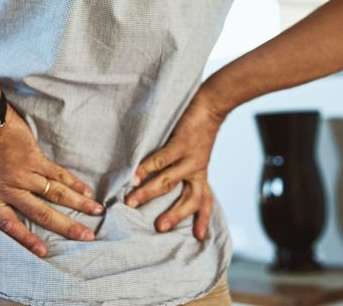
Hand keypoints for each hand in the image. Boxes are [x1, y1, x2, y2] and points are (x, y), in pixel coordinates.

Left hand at [0, 104, 105, 257]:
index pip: (9, 223)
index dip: (26, 238)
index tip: (43, 251)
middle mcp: (10, 188)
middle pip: (41, 213)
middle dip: (65, 226)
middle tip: (85, 236)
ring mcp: (25, 173)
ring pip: (56, 194)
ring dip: (78, 205)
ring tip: (96, 213)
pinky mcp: (35, 157)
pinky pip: (57, 174)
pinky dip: (73, 182)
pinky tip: (86, 190)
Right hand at [125, 91, 228, 240]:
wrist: (211, 104)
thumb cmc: (199, 128)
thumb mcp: (198, 153)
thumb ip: (185, 167)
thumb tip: (161, 179)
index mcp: (201, 173)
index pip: (205, 201)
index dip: (203, 219)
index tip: (201, 238)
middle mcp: (197, 169)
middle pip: (189, 199)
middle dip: (174, 215)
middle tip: (158, 228)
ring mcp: (189, 158)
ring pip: (168, 181)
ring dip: (148, 193)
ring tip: (131, 203)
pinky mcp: (180, 144)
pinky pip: (160, 160)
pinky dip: (145, 169)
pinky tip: (134, 176)